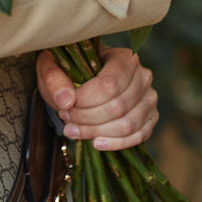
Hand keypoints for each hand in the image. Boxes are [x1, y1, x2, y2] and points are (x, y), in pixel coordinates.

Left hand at [35, 45, 158, 150]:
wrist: (82, 76)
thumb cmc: (69, 68)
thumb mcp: (52, 66)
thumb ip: (54, 79)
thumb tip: (65, 101)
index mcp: (123, 57)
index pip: (109, 85)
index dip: (85, 101)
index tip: (65, 106)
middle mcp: (142, 76)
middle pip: (118, 107)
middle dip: (87, 119)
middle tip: (66, 119)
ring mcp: (149, 98)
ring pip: (128, 124)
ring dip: (97, 132)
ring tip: (73, 130)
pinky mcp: (150, 117)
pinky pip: (138, 136)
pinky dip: (116, 143)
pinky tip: (95, 142)